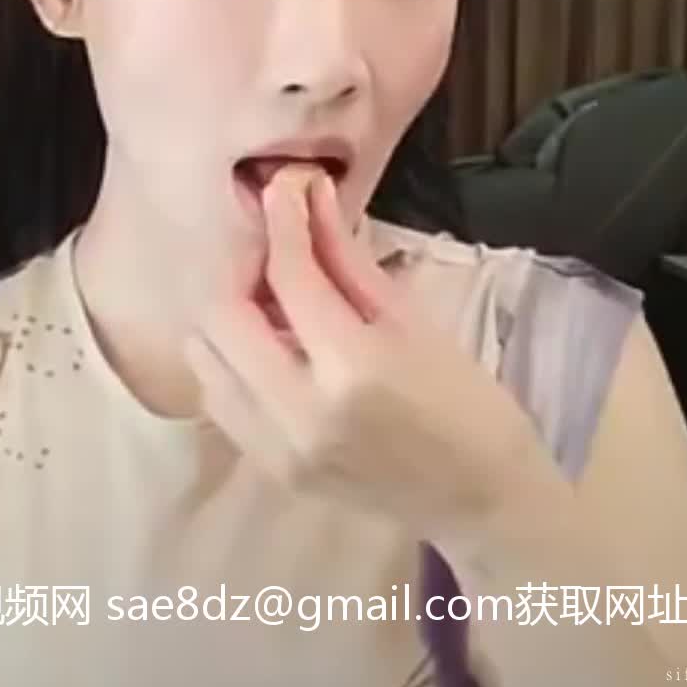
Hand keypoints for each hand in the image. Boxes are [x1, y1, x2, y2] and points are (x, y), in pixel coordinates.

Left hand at [183, 165, 551, 544]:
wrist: (482, 502)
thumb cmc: (468, 404)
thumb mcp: (414, 321)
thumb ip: (346, 259)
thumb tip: (306, 194)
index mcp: (355, 370)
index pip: (289, 274)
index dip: (280, 217)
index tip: (283, 184)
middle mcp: (301, 413)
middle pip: (221, 314)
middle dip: (239, 265)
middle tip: (272, 248)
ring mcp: (277, 450)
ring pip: (205, 357)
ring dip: (227, 314)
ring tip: (271, 300)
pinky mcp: (269, 471)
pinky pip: (218, 398)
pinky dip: (230, 360)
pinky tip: (270, 347)